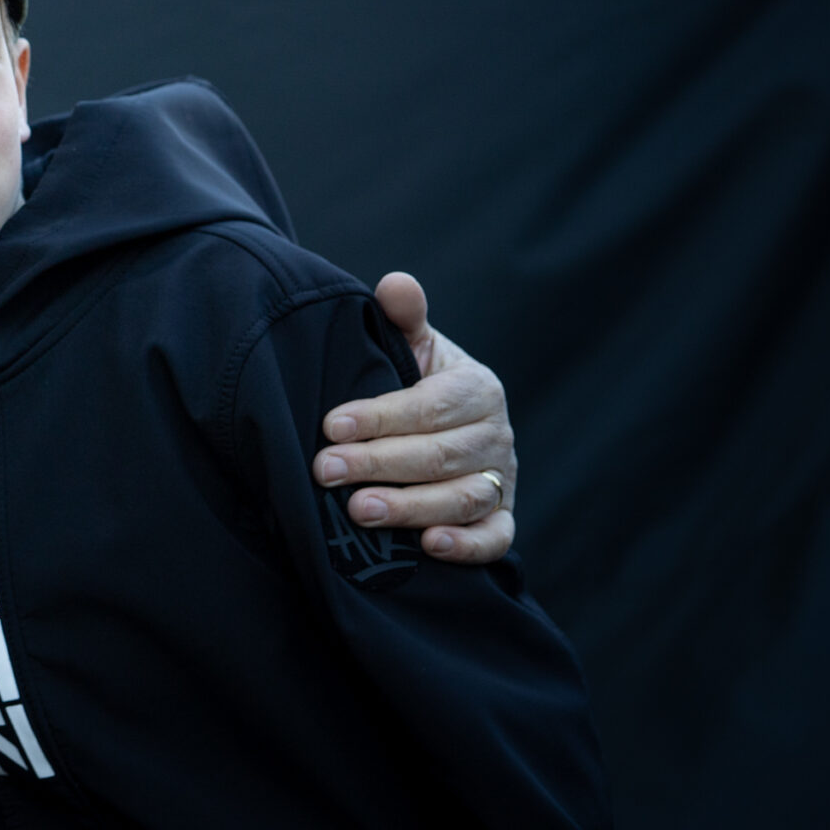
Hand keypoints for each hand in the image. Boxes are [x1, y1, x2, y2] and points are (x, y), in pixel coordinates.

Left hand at [314, 272, 516, 563]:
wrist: (441, 427)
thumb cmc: (414, 382)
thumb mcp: (410, 347)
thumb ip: (401, 319)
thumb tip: (396, 283)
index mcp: (477, 388)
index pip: (430, 406)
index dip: (381, 417)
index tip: (330, 426)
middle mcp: (497, 435)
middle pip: (440, 455)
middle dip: (379, 464)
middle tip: (326, 470)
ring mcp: (503, 479)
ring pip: (463, 498)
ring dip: (411, 508)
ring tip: (359, 510)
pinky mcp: (502, 518)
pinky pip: (496, 538)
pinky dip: (467, 546)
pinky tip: (429, 546)